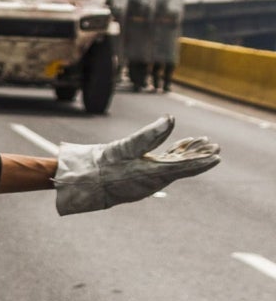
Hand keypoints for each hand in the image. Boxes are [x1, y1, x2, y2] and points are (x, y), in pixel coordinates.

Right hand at [54, 115, 219, 214]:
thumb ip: (150, 134)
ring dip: (185, 155)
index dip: (202, 161)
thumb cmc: (102, 166)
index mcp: (153, 174)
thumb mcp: (125, 146)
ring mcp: (146, 180)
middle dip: (197, 155)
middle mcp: (153, 180)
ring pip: (172, 166)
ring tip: (199, 144)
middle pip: (181, 166)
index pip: (184, 168)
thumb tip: (170, 119)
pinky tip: (176, 150)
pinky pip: (161, 167)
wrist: (83, 181)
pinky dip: (170, 157)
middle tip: (214, 146)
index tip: (217, 156)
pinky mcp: (138, 177)